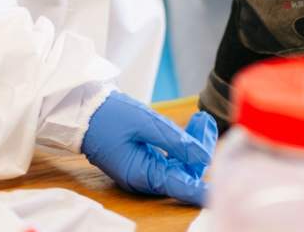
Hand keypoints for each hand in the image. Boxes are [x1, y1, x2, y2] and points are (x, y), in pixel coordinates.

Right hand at [81, 92, 217, 205]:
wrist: (85, 110)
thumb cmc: (111, 116)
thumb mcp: (147, 123)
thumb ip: (176, 141)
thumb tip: (203, 156)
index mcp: (143, 174)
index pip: (179, 186)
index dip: (200, 189)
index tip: (218, 192)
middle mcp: (145, 177)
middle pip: (183, 172)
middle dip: (200, 150)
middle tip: (208, 124)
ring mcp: (144, 168)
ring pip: (179, 163)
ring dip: (193, 144)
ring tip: (202, 120)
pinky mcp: (144, 159)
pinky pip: (170, 157)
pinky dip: (182, 143)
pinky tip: (192, 126)